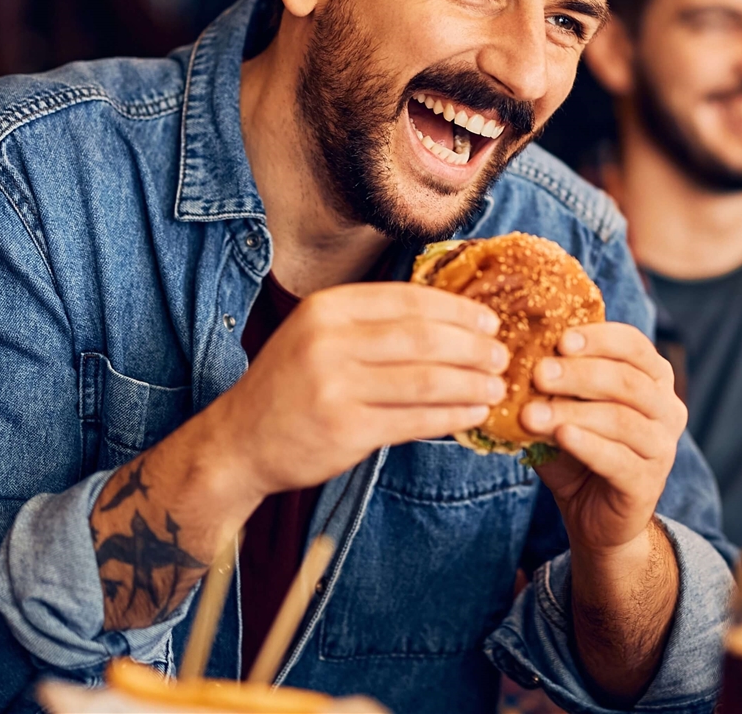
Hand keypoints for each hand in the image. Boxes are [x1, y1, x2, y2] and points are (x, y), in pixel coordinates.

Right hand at [209, 282, 509, 496]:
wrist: (239, 441)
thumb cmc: (291, 385)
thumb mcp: (319, 336)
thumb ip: (372, 324)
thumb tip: (449, 318)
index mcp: (327, 308)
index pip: (408, 300)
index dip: (457, 310)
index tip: (488, 321)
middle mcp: (329, 341)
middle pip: (423, 338)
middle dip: (471, 347)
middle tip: (501, 355)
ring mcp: (335, 386)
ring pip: (426, 379)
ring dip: (470, 383)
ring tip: (496, 387)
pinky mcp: (345, 430)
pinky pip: (414, 420)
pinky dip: (451, 416)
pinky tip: (472, 415)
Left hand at [522, 322, 684, 552]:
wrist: (594, 516)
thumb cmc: (579, 450)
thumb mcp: (566, 409)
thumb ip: (555, 385)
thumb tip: (520, 356)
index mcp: (654, 379)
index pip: (634, 345)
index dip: (598, 339)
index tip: (560, 340)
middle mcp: (667, 409)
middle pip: (626, 381)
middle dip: (578, 374)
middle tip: (538, 374)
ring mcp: (662, 448)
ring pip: (620, 420)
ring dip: (572, 412)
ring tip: (532, 414)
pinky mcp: (648, 484)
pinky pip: (618, 460)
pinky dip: (587, 445)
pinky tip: (561, 436)